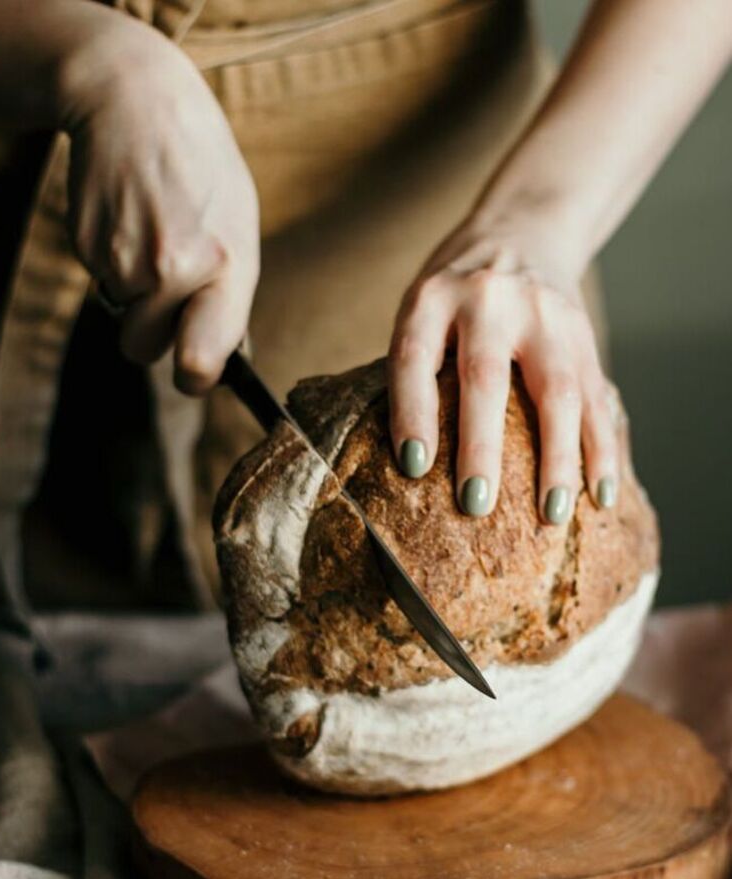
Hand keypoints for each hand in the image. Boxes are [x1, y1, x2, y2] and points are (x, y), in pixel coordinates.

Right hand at [60, 17, 258, 393]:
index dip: (195, 377)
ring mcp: (122, 261)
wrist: (134, 104)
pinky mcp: (86, 247)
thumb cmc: (197, 162)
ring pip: (120, 314)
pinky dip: (109, 260)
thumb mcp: (235, 220)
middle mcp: (172, 269)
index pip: (202, 360)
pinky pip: (99, 282)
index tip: (195, 372)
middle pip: (144, 351)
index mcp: (225, 264)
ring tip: (149, 231)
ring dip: (130, 290)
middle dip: (150, 334)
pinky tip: (126, 217)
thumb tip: (215, 350)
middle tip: (164, 292)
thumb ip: (228, 286)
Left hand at [387, 223, 618, 522]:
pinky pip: (596, 396)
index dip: (411, 412)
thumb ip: (418, 365)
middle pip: (486, 378)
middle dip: (482, 447)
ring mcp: (545, 314)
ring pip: (557, 391)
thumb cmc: (452, 292)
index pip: (414, 357)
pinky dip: (601, 448)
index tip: (413, 466)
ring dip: (557, 460)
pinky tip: (599, 493)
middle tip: (475, 504)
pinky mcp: (583, 334)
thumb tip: (409, 461)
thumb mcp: (420, 308)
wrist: (522, 231)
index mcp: (432, 297)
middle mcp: (490, 301)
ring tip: (551, 515)